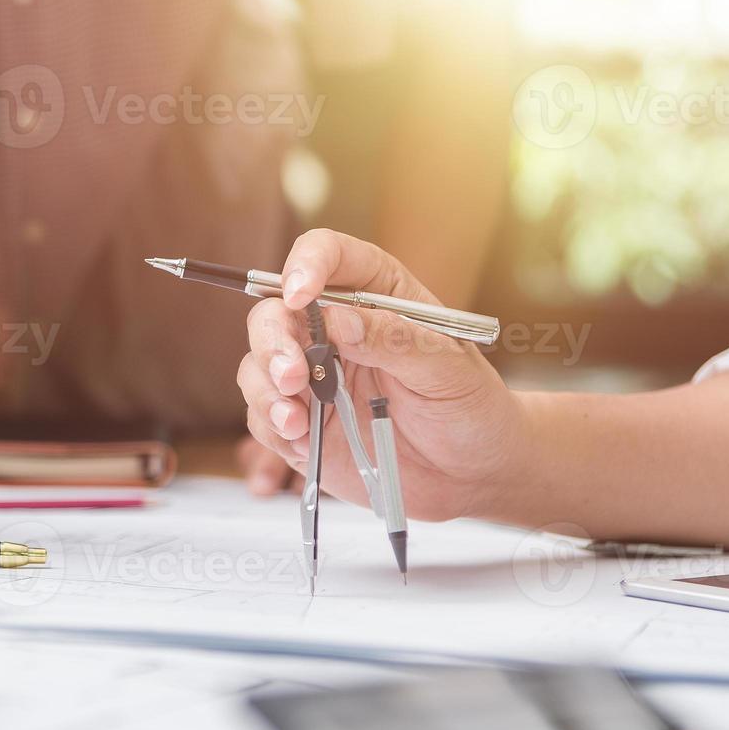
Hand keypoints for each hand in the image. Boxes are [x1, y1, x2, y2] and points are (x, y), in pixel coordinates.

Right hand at [237, 230, 528, 520]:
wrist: (470, 474)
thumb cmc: (469, 408)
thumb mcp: (446, 368)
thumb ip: (393, 339)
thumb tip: (335, 320)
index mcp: (375, 295)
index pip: (329, 255)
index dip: (306, 265)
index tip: (300, 295)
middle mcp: (334, 330)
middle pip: (275, 312)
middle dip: (272, 340)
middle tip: (291, 375)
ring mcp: (314, 377)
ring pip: (258, 365)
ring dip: (266, 388)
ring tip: (295, 420)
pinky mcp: (302, 422)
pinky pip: (264, 416)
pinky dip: (271, 425)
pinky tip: (300, 440)